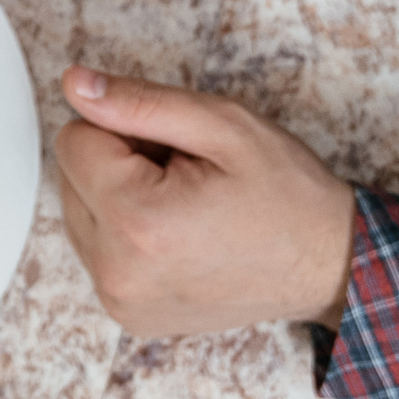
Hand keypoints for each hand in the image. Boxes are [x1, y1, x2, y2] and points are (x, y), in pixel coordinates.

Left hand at [55, 66, 356, 335]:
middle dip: (120, 163)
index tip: (176, 150)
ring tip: (185, 206)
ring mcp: (121, 300)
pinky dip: (126, 233)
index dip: (125, 129)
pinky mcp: (127, 314)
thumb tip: (74, 84)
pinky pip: (97, 249)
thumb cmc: (285, 194)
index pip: (75, 138)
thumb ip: (137, 101)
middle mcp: (117, 271)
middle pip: (71, 176)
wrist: (327, 265)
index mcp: (137, 223)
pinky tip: (178, 234)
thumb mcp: (221, 126)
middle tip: (186, 176)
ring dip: (120, 197)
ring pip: (80, 210)